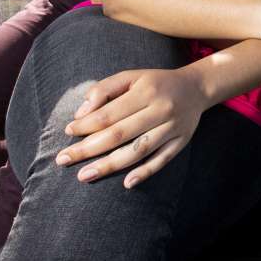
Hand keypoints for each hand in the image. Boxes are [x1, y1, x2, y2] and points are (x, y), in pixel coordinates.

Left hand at [55, 67, 208, 188]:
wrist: (196, 87)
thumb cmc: (155, 83)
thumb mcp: (131, 76)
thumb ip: (104, 89)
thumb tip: (81, 114)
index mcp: (146, 91)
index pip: (110, 113)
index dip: (87, 124)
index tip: (68, 132)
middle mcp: (161, 110)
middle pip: (119, 134)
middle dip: (88, 149)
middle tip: (63, 160)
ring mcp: (172, 128)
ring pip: (138, 150)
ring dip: (110, 165)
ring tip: (84, 175)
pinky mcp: (181, 141)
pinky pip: (162, 159)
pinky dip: (145, 172)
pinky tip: (127, 183)